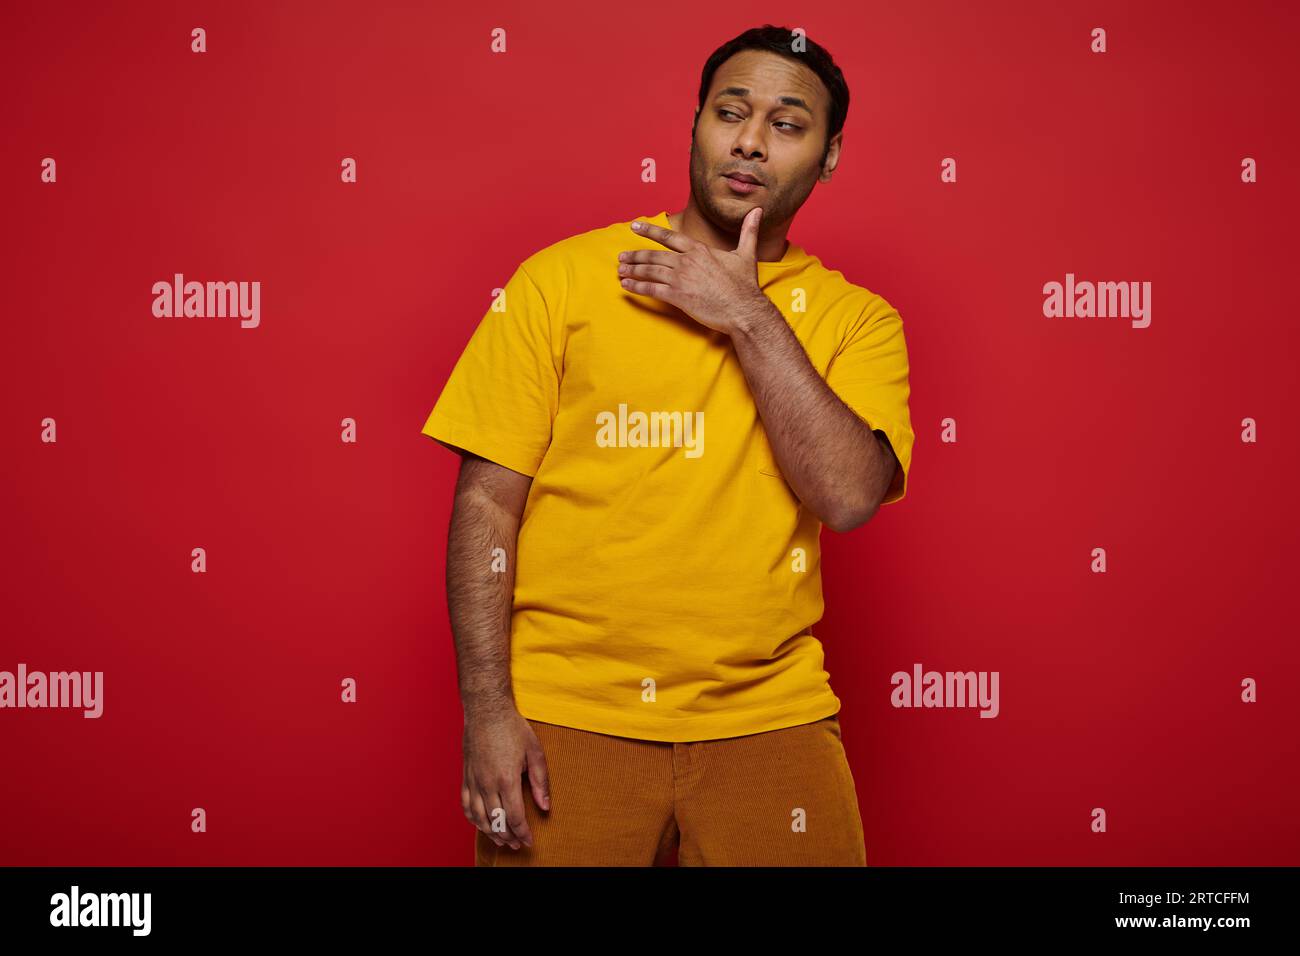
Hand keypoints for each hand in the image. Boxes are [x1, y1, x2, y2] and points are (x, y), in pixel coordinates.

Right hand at [461, 704, 550, 849]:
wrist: (486, 711)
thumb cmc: (512, 728)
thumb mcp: (535, 752)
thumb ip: (540, 782)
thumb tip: (545, 806)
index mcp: (507, 779)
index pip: (514, 817)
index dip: (522, 833)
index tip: (529, 841)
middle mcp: (487, 784)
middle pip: (496, 821)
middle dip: (507, 836)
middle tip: (516, 844)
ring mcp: (474, 781)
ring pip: (478, 817)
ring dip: (490, 832)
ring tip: (500, 839)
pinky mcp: (465, 776)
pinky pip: (465, 805)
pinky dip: (473, 819)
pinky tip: (480, 823)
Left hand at [618, 206, 771, 334]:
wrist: (744, 309)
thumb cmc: (745, 285)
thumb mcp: (747, 254)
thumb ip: (748, 232)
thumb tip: (757, 211)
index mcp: (699, 250)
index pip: (669, 236)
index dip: (649, 230)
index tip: (635, 226)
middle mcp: (687, 261)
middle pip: (653, 255)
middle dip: (635, 255)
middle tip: (621, 256)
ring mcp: (681, 278)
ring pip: (649, 270)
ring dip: (632, 270)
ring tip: (620, 270)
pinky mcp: (678, 296)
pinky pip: (652, 289)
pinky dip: (637, 286)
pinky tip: (627, 285)